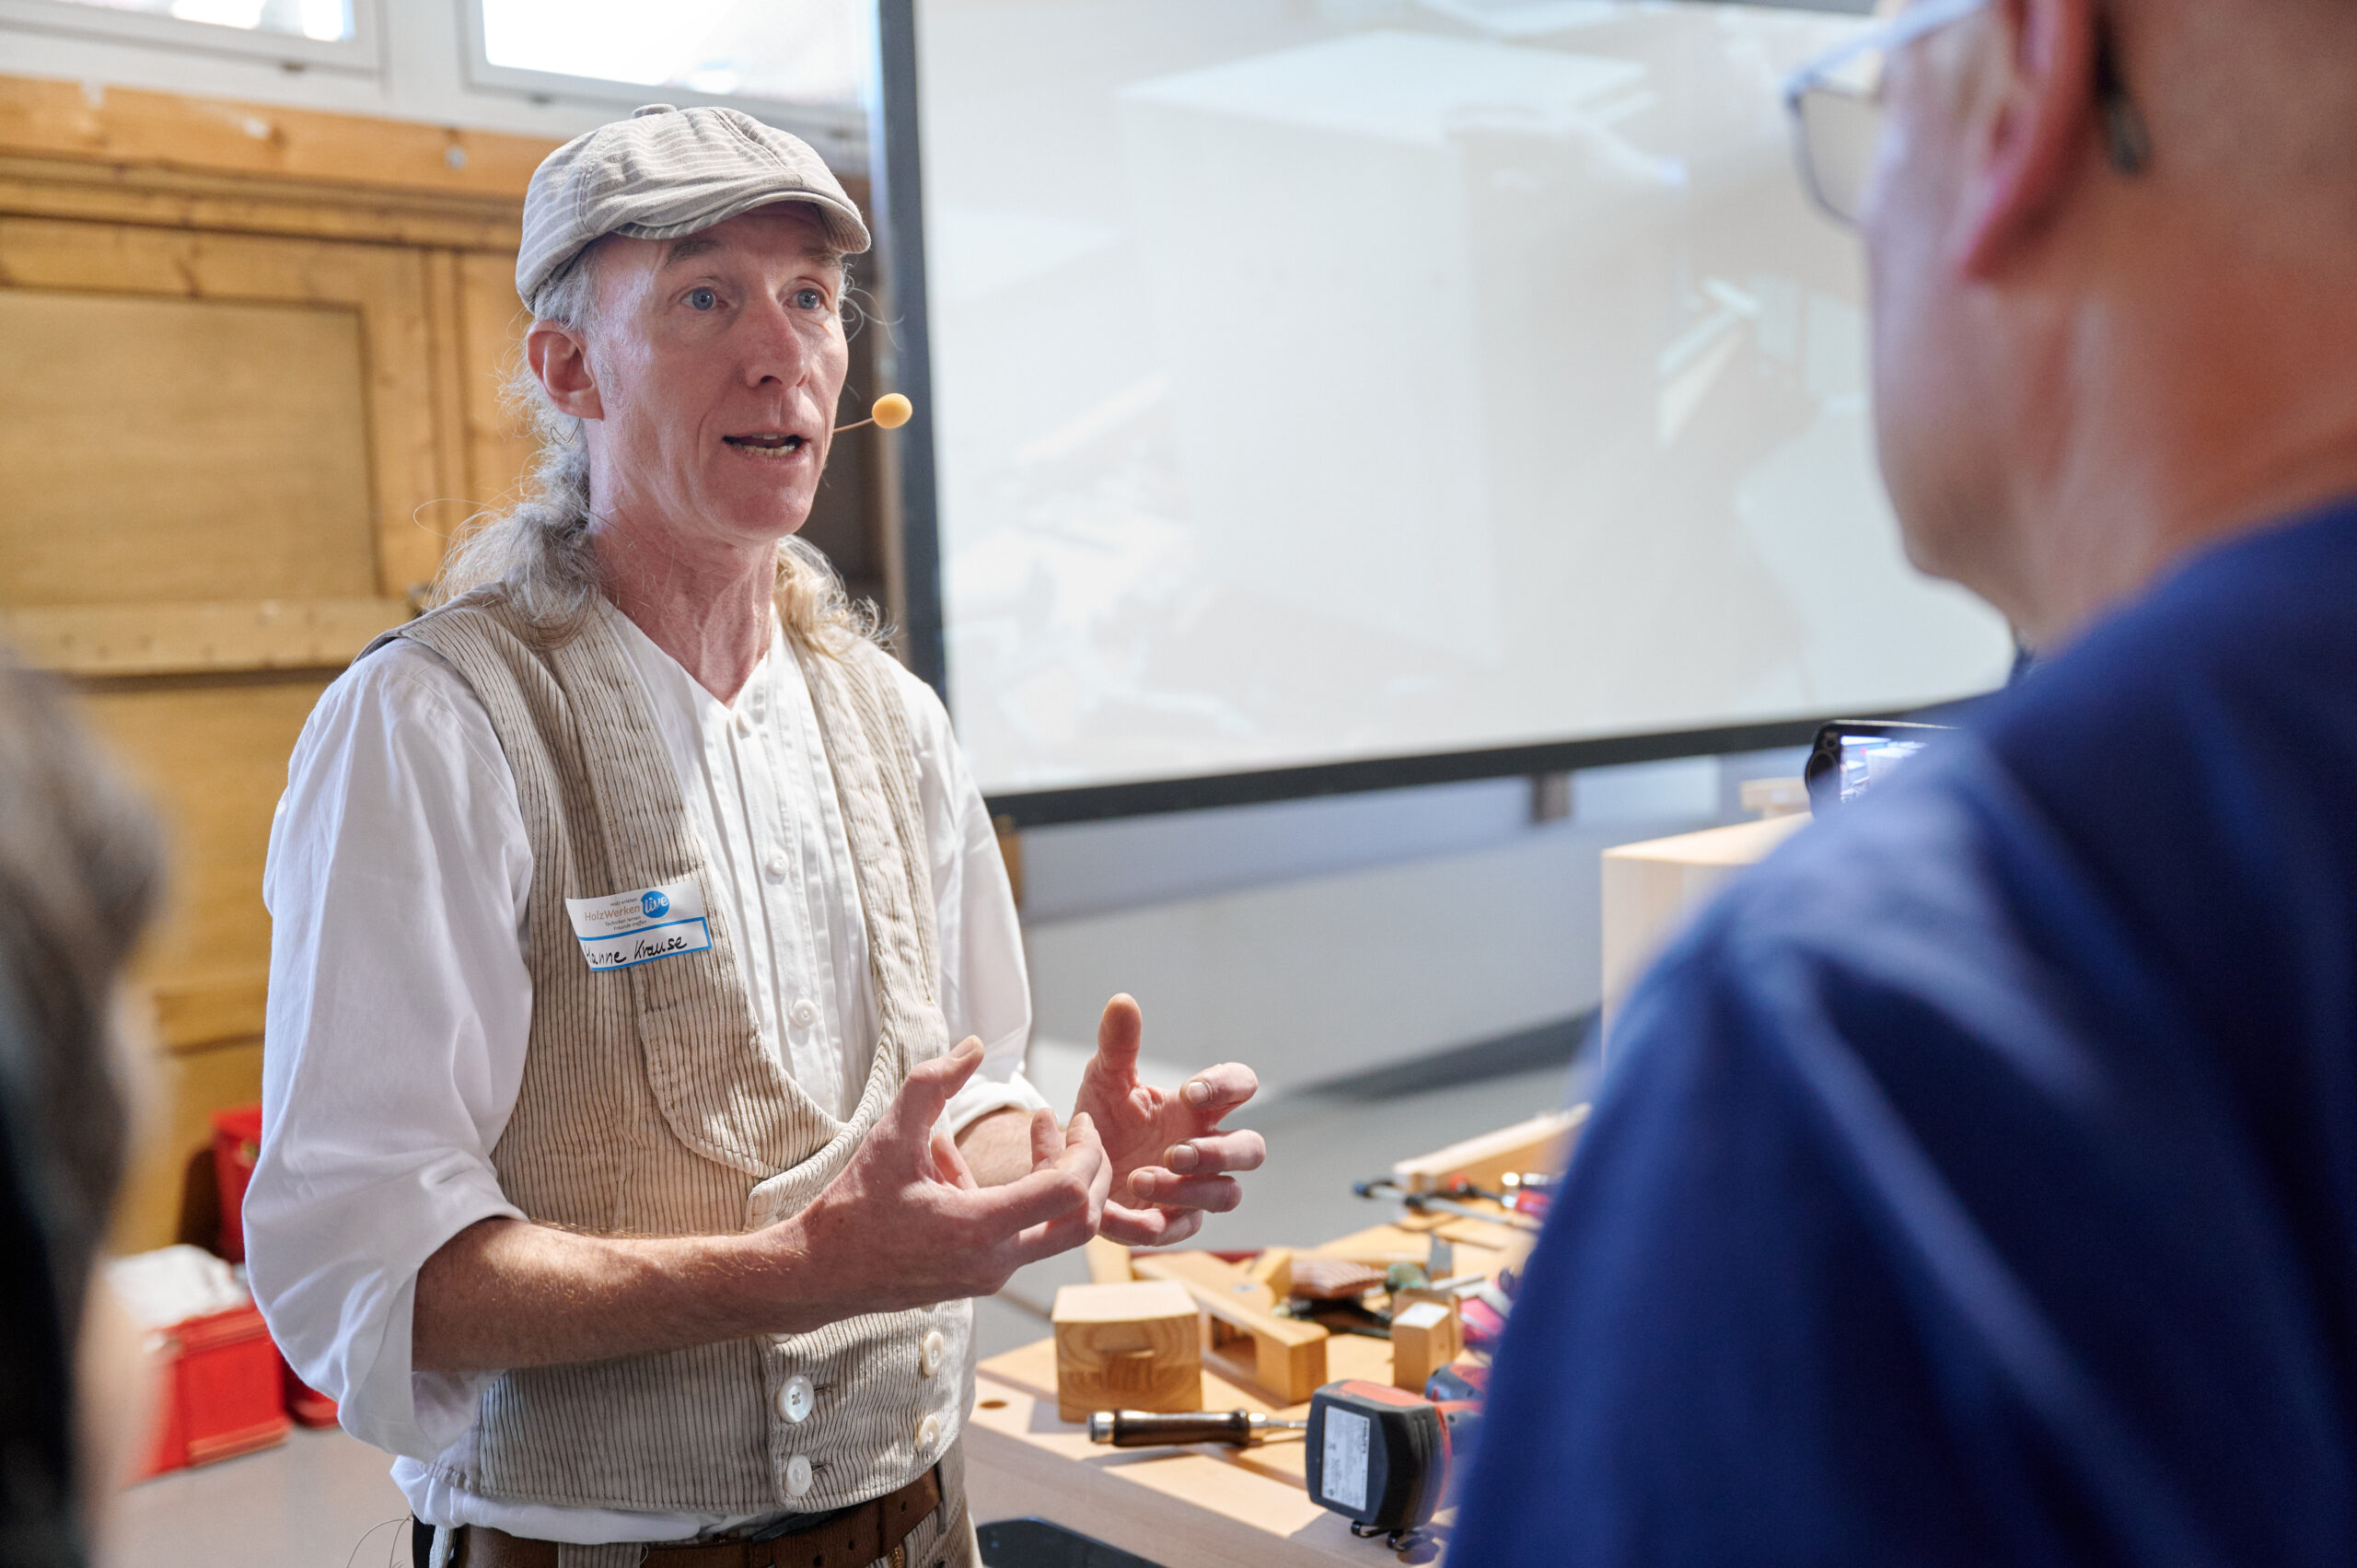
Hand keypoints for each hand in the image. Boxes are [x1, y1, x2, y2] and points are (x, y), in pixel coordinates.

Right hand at [772, 1038, 1109, 1326]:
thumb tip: (974, 1047)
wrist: (818, 1276)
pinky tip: (965, 1164)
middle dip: (1094, 1172)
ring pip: (1051, 1229)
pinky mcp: (977, 1278)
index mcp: (979, 1228)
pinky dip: (1013, 1196)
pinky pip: (1017, 1235)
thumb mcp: (889, 1137)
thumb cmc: (852, 1209)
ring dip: (1052, 1178)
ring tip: (1036, 1130)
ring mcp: (988, 1276)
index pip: (1069, 1194)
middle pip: (1081, 1224)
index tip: (1077, 1119)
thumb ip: (932, 1085)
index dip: (1086, 1152)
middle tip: (1082, 1131)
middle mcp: (994, 1262)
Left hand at [1073, 995, 1265, 1246]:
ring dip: (1190, 1189)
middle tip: (1175, 1151)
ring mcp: (1194, 1189)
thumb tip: (1123, 1000)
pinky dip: (1151, 1223)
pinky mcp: (1170, 1222)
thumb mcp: (1103, 1079)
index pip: (1240, 1086)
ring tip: (1140, 1178)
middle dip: (1221, 1152)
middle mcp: (1206, 1147)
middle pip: (1252, 1150)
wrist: (1070, 1164)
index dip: (1228, 1087)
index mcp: (1199, 1107)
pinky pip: (1179, 1230)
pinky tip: (1117, 1209)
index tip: (1191, 1091)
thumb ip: (1118, 1045)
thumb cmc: (1101, 1117)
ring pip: (1227, 1194)